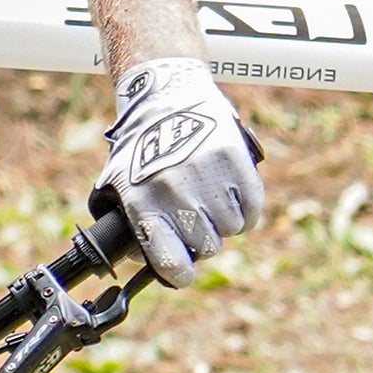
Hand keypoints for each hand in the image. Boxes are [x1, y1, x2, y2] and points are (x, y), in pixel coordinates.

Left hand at [92, 58, 264, 286]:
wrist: (167, 99)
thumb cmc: (140, 148)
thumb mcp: (119, 182)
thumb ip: (130, 222)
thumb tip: (138, 262)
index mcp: (144, 202)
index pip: (170, 261)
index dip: (179, 274)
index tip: (182, 272)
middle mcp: (176, 193)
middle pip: (207, 247)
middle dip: (202, 239)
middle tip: (194, 220)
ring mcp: (207, 177)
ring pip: (231, 229)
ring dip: (224, 222)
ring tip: (210, 200)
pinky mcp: (235, 162)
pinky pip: (252, 209)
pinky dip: (245, 208)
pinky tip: (230, 194)